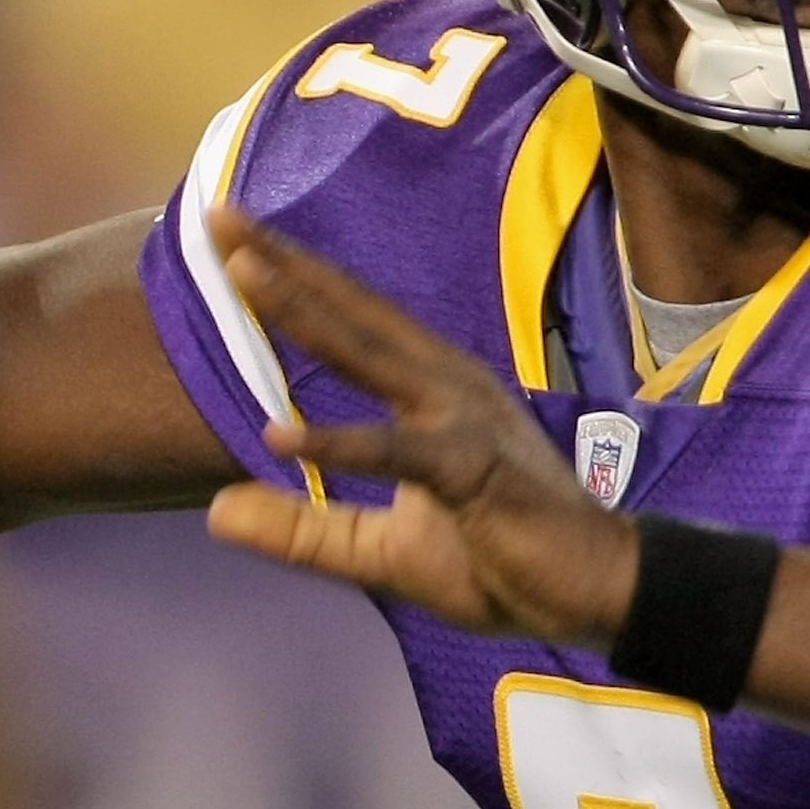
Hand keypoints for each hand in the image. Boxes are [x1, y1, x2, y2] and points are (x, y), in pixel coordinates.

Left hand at [202, 208, 637, 643]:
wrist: (594, 593)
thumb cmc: (498, 561)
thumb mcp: (378, 553)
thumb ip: (300, 531)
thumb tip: (214, 512)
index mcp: (430, 388)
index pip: (351, 322)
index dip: (291, 277)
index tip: (228, 233)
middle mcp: (445, 384)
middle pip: (353, 313)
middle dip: (285, 262)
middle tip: (219, 216)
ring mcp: (462, 419)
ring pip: (371, 356)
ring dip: (306, 312)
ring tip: (243, 274)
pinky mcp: (474, 468)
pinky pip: (399, 451)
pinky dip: (342, 441)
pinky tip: (283, 436)